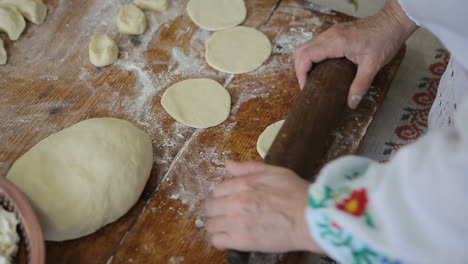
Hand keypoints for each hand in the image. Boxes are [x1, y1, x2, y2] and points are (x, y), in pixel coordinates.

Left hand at [205, 161, 322, 252]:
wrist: (310, 219)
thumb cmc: (297, 195)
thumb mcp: (275, 172)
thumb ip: (248, 168)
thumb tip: (229, 164)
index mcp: (244, 184)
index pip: (217, 190)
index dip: (221, 196)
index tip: (227, 201)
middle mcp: (237, 202)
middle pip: (211, 207)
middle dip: (216, 211)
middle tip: (225, 215)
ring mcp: (238, 222)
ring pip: (211, 225)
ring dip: (216, 226)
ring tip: (225, 228)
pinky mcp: (242, 240)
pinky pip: (217, 241)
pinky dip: (219, 240)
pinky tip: (226, 240)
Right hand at [294, 0, 417, 108]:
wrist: (393, 22)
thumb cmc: (385, 39)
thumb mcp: (373, 66)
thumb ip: (360, 85)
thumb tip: (351, 103)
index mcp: (336, 42)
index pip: (305, 56)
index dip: (301, 74)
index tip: (306, 87)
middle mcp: (329, 35)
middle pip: (300, 51)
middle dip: (299, 70)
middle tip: (307, 85)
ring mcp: (331, 32)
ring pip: (305, 47)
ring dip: (304, 63)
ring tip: (312, 78)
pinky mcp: (334, 33)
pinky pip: (314, 44)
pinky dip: (312, 57)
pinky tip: (321, 68)